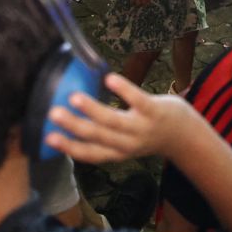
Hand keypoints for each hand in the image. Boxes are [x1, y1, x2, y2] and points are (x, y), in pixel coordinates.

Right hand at [45, 71, 197, 162]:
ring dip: (92, 109)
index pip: (89, 153)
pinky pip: (137, 100)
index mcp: (115, 152)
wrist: (184, 136)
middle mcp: (127, 144)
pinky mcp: (155, 111)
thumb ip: (102, 134)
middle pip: (97, 136)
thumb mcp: (123, 141)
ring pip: (113, 120)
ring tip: (74, 96)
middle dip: (74, 126)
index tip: (48, 137)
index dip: (68, 147)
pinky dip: (123, 90)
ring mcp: (141, 128)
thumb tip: (72, 117)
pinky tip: (109, 78)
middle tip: (53, 113)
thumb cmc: (145, 133)